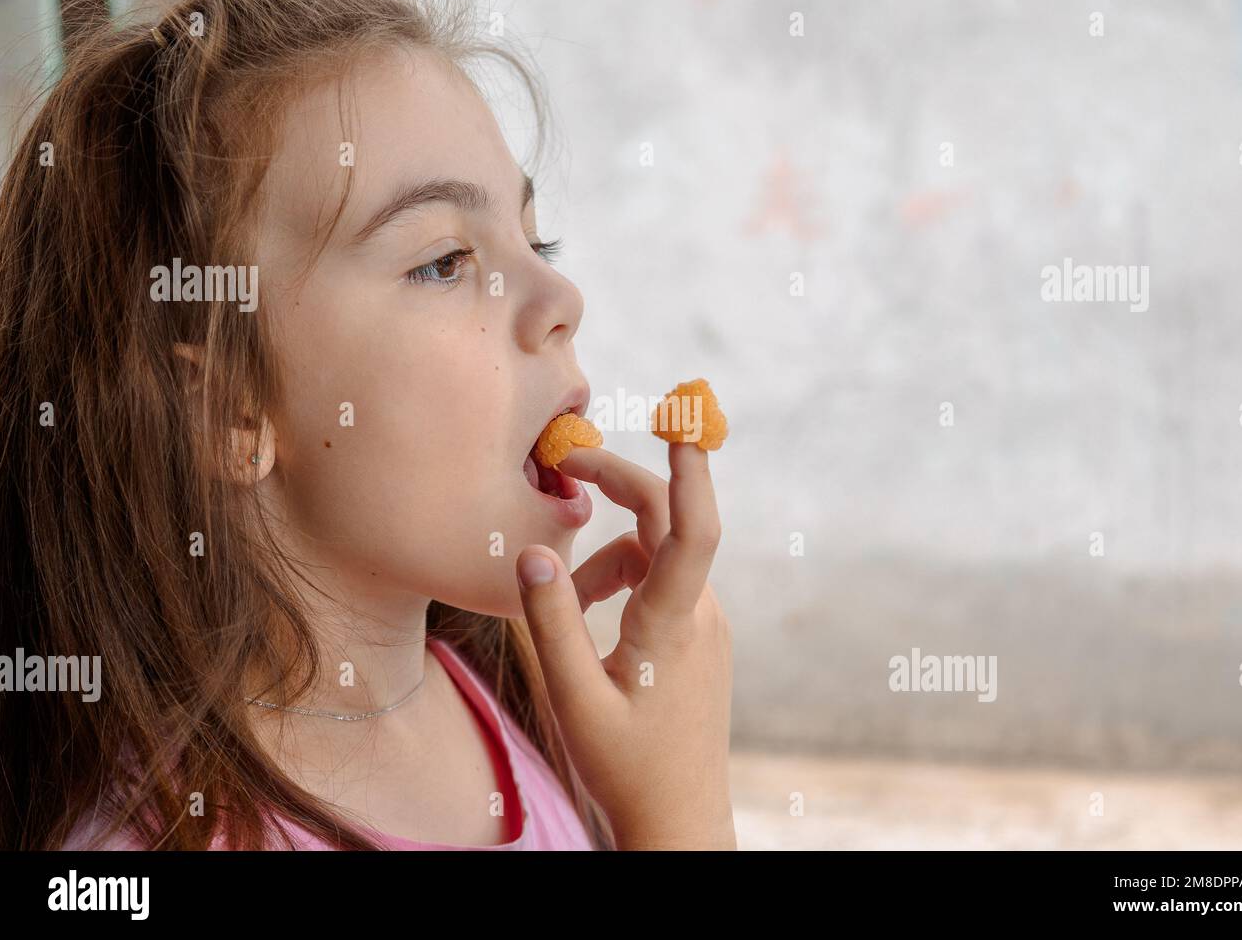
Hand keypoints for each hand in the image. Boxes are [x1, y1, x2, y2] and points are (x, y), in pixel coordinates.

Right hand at [513, 441, 734, 849]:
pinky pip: (661, 584)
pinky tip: (591, 621)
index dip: (690, 472)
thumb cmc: (625, 766)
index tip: (683, 423)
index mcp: (672, 627)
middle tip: (565, 467)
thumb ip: (551, 621)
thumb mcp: (573, 698)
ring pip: (655, 557)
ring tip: (561, 605)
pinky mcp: (700, 637)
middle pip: (665, 524)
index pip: (693, 531)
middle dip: (617, 487)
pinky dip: (622, 582)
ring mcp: (706, 626)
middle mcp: (701, 615)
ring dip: (606, 559)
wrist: (679, 818)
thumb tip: (535, 548)